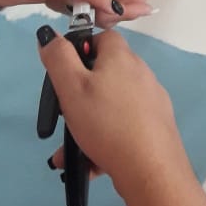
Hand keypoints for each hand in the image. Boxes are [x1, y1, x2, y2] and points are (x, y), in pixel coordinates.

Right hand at [38, 29, 184, 196]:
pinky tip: (91, 165)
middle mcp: (140, 73)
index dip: (80, 51)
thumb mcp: (71, 87)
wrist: (150, 169)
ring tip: (69, 154)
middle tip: (64, 120)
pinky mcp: (156, 126)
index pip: (101, 38)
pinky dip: (105, 142)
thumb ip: (58, 58)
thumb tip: (49, 35)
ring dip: (87, 127)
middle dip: (79, 99)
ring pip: (110, 108)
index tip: (65, 75)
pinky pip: (123, 127)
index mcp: (121, 56)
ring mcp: (151, 100)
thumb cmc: (106, 123)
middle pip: (104, 76)